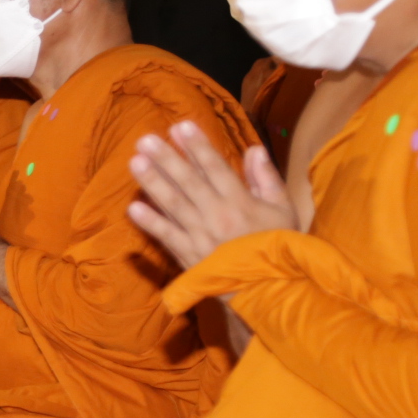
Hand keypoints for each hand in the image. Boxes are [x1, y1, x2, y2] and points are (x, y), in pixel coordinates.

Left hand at [127, 120, 295, 270]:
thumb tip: (254, 148)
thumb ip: (267, 179)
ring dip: (153, 183)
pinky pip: (167, 237)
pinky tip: (132, 208)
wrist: (272, 291)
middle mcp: (218, 215)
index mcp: (242, 202)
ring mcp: (201, 237)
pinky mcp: (189, 257)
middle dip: (167, 159)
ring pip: (174, 205)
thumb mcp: (284, 210)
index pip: (216, 168)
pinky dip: (150, 223)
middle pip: (188, 182)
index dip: (197, 147)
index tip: (180, 126)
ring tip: (135, 162)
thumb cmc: (279, 246)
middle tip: (145, 139)